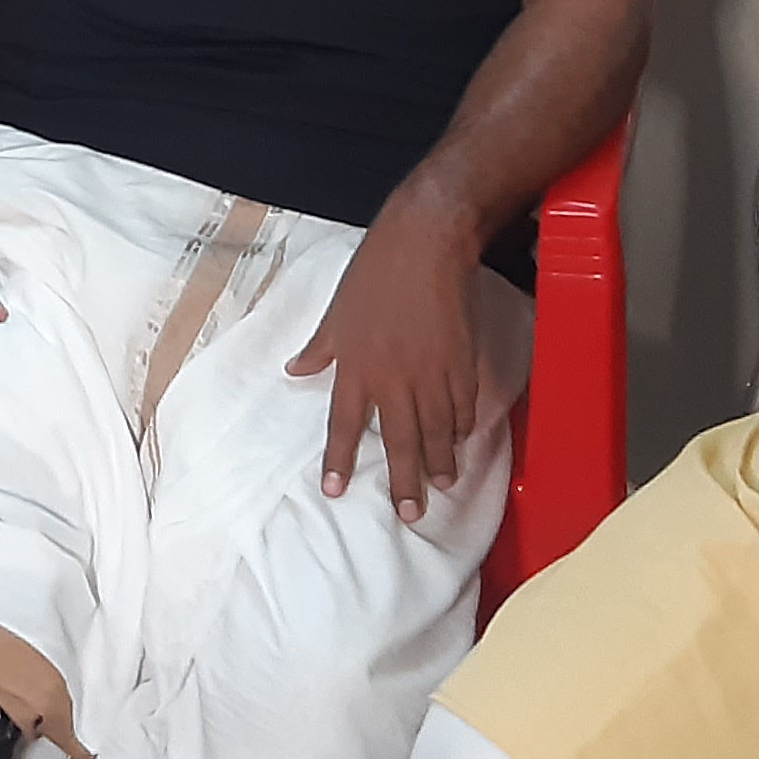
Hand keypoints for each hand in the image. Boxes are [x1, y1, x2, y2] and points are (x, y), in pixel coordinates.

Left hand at [286, 208, 493, 521]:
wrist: (424, 244)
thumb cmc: (374, 272)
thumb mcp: (336, 312)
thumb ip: (320, 348)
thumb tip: (295, 369)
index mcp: (355, 367)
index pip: (343, 425)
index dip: (339, 460)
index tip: (335, 491)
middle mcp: (392, 378)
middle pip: (398, 440)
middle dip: (404, 481)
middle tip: (411, 514)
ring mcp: (430, 372)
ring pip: (437, 429)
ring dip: (441, 460)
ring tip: (443, 485)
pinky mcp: (460, 360)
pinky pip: (462, 404)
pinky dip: (463, 425)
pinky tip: (463, 440)